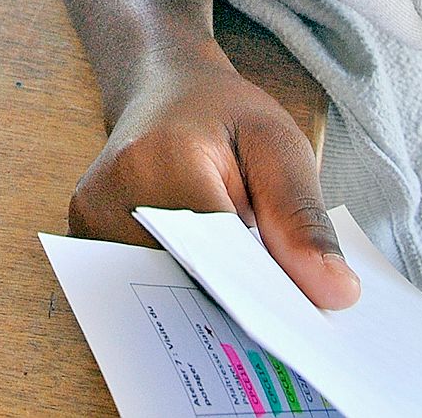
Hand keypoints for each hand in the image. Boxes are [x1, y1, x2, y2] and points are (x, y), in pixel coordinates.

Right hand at [70, 43, 358, 309]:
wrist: (161, 93)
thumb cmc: (223, 117)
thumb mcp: (279, 146)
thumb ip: (303, 219)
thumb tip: (336, 294)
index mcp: (164, 160)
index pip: (224, 256)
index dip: (269, 297)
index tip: (310, 327)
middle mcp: (113, 195)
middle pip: (188, 283)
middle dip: (243, 307)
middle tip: (290, 320)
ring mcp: (90, 222)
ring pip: (164, 293)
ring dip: (210, 305)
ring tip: (252, 299)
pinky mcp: (86, 241)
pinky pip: (143, 287)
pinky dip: (184, 294)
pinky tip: (215, 288)